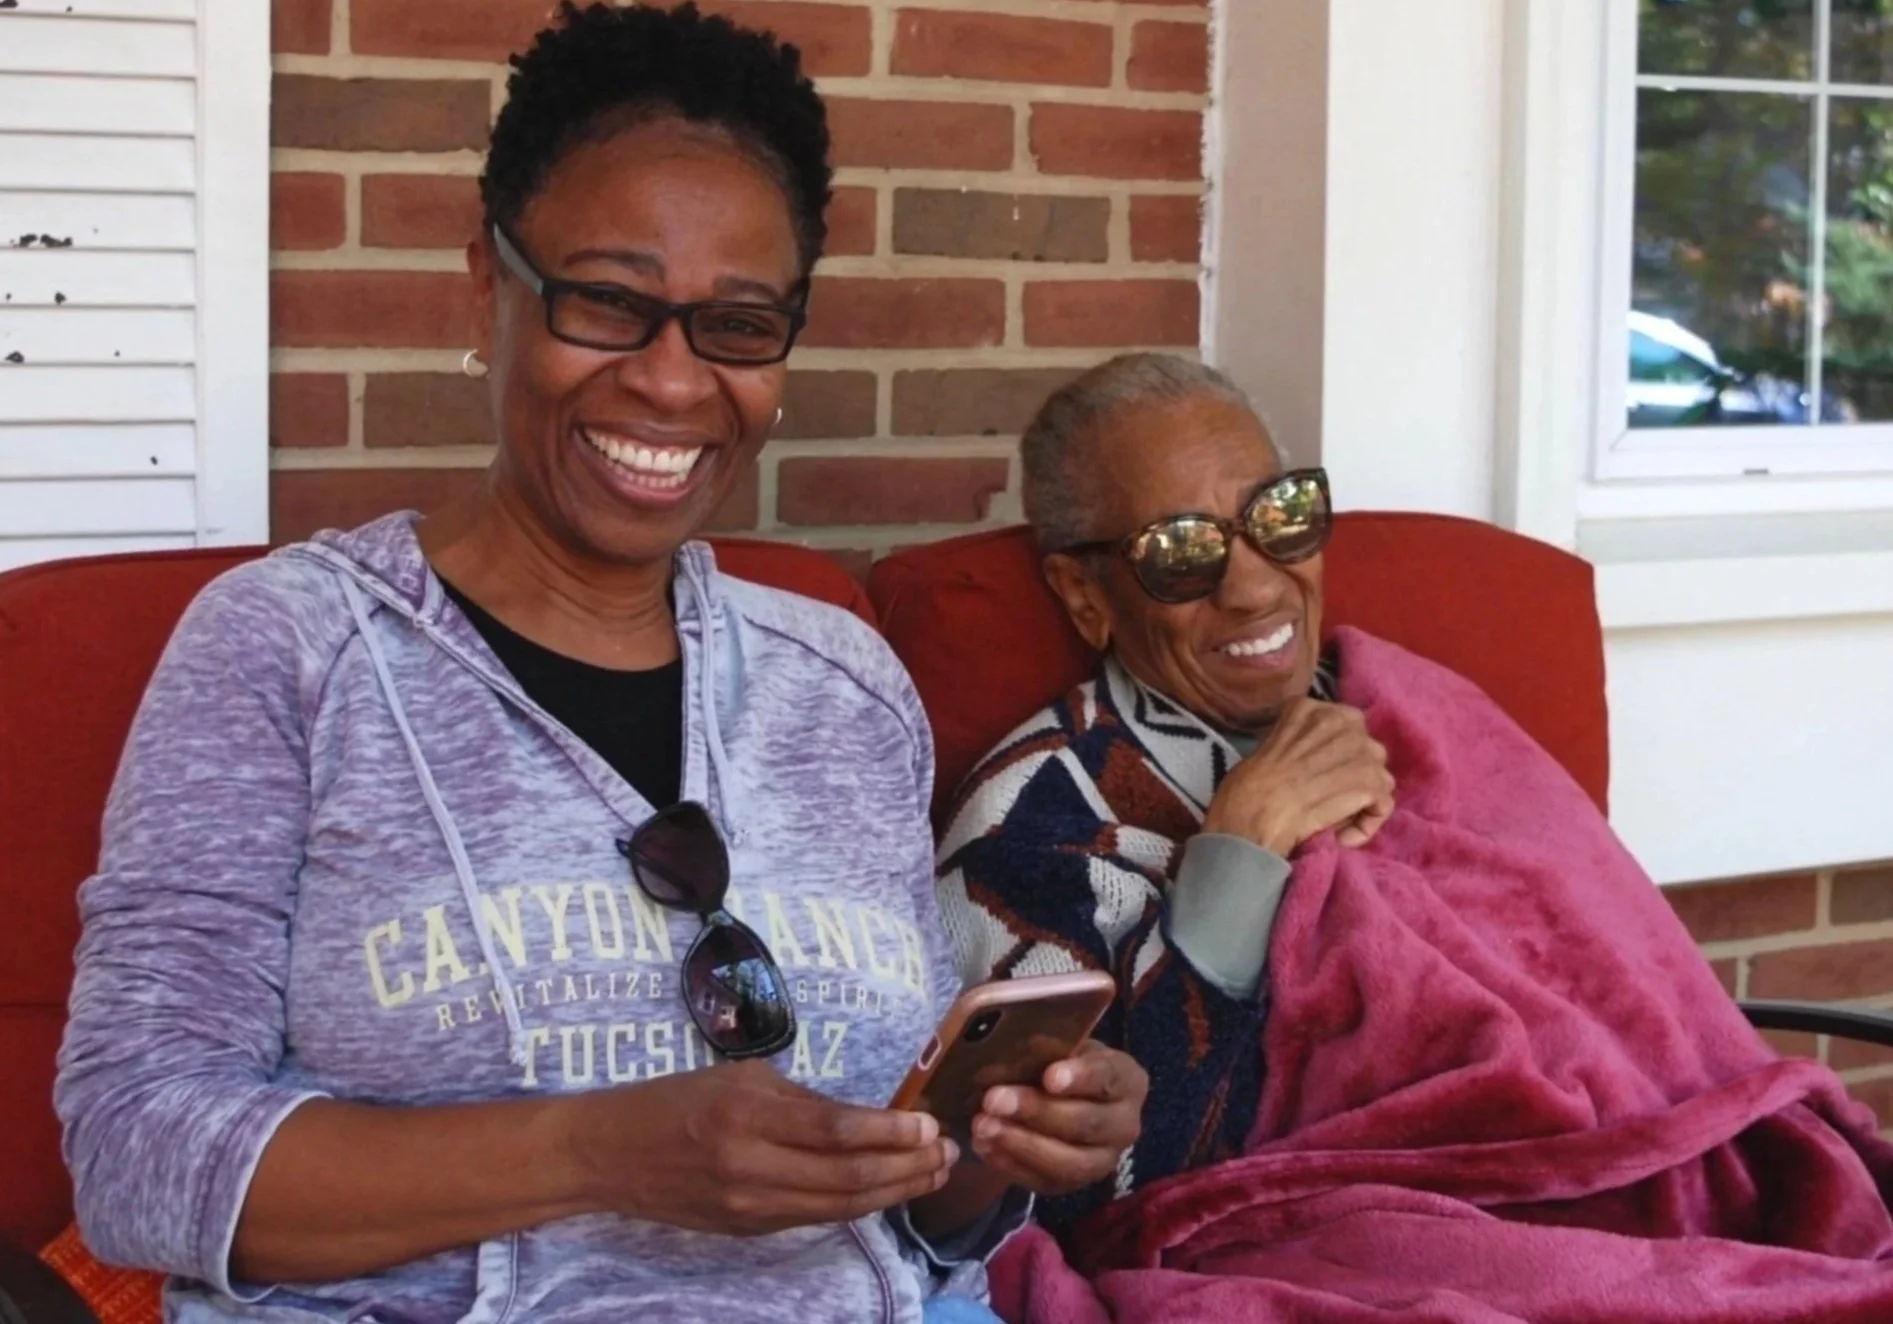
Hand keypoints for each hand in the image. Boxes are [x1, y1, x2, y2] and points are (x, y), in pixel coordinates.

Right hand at [566, 1061, 955, 1236]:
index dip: (890, 1132)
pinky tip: (887, 1190)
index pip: (836, 1131)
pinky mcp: (748, 1230)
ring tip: (931, 1174)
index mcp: (748, 1114)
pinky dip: (858, 1204)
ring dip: (894, 1192)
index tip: (929, 1124)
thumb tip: (864, 1118)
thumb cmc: (675, 1099)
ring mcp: (750, 1206)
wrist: (610, 1155)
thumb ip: (801, 1100)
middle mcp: (751, 1166)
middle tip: (947, 1152)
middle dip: (907, 1168)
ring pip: (839, 1207)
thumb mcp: (739, 1077)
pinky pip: (815, 1217)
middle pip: (848, 1178)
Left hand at [967, 1042, 1146, 1195]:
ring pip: (1070, 1163)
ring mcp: (1104, 1160)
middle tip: (994, 1100)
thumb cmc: (1062, 1061)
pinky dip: (1012, 1165)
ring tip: (984, 1126)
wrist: (1065, 1097)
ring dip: (1022, 1145)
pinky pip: (1046, 1182)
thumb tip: (1011, 1047)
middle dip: (1037, 1112)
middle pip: (1086, 1124)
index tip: (1049, 1077)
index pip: (1108, 1078)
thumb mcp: (1062, 1045)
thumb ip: (1047, 1048)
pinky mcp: (1076, 1184)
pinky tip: (985, 1145)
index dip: (1080, 1078)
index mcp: (1127, 1080)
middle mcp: (1125, 1125)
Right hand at [1202, 697, 1393, 854]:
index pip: (1343, 726)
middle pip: (1366, 749)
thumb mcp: (1267, 747)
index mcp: (1309, 708)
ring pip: (1379, 777)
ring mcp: (1359, 750)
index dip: (1336, 755)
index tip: (1320, 777)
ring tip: (1337, 822)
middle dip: (1355, 775)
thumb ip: (1298, 744)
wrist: (1253, 817)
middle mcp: (1340, 721)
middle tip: (1332, 799)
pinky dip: (1366, 824)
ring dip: (1363, 800)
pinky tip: (1342, 837)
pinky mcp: (1370, 782)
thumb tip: (1315, 762)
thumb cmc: (1245, 789)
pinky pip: (1383, 805)